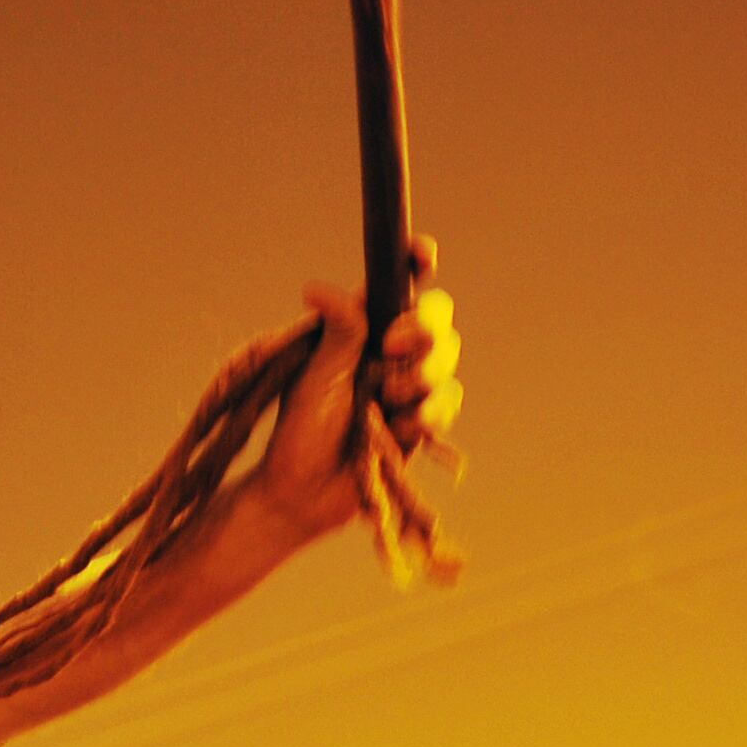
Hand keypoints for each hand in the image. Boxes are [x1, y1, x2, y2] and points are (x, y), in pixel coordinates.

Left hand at [260, 239, 460, 533]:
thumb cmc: (300, 429)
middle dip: (424, 329)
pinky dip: (423, 414)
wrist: (304, 493)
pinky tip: (396, 427)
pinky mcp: (423, 421)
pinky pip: (446, 403)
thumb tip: (315, 286)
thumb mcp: (314, 373)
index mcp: (362, 326)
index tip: (423, 253)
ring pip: (446, 360)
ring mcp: (410, 384)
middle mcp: (391, 349)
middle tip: (392, 345)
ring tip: (384, 399)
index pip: (396, 283)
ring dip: (419, 378)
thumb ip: (337, 329)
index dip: (415, 262)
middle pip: (437, 318)